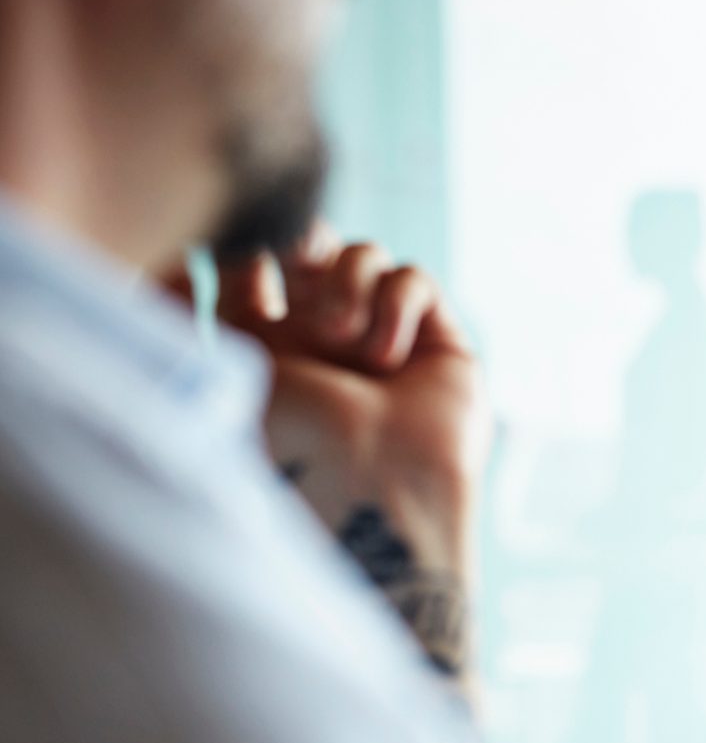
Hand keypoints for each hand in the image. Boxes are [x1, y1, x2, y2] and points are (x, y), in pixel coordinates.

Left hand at [186, 228, 488, 687]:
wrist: (371, 487)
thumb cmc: (293, 442)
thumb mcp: (233, 364)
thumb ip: (226, 305)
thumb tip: (255, 262)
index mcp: (274, 356)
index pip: (264, 277)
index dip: (257, 265)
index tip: (258, 284)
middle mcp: (331, 350)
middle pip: (318, 255)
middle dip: (309, 256)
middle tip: (308, 291)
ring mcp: (388, 347)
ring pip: (367, 257)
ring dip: (348, 281)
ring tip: (344, 337)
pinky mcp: (441, 349)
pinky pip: (415, 280)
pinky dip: (395, 302)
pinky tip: (386, 356)